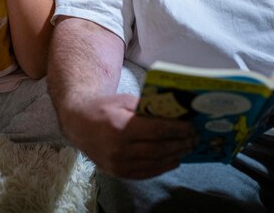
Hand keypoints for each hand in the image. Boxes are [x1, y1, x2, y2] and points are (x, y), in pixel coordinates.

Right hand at [61, 92, 195, 178]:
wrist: (79, 123)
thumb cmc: (104, 108)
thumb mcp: (124, 101)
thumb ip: (147, 108)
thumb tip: (174, 113)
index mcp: (121, 127)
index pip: (157, 131)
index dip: (177, 130)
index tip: (191, 127)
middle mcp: (119, 149)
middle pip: (159, 148)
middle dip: (180, 144)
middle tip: (194, 139)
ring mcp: (118, 164)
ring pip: (154, 163)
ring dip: (174, 156)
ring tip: (187, 149)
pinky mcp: (117, 172)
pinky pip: (145, 173)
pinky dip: (161, 167)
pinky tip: (173, 160)